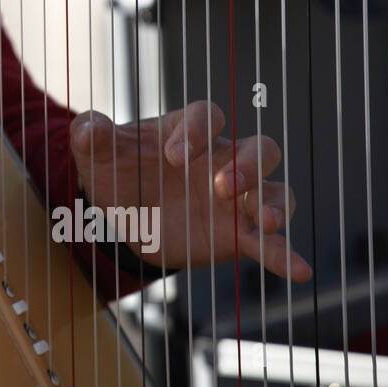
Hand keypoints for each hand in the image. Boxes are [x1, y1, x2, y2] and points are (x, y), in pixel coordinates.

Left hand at [70, 100, 312, 280]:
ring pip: (274, 190)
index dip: (196, 131)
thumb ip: (91, 134)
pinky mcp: (238, 234)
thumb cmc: (116, 169)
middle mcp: (221, 159)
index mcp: (188, 131)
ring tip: (266, 222)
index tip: (174, 156)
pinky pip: (271, 242)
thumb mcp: (96, 152)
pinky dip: (285, 254)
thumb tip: (87, 129)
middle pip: (258, 149)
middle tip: (221, 187)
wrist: (120, 213)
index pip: (206, 116)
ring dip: (274, 204)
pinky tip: (300, 270)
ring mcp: (236, 198)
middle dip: (247, 166)